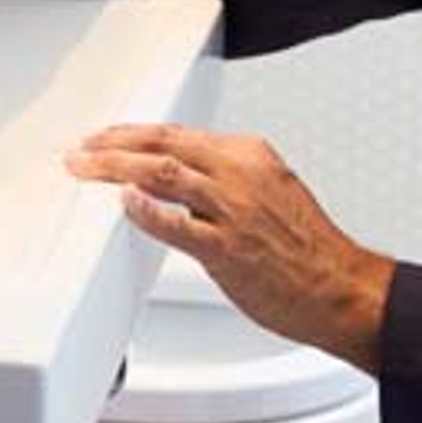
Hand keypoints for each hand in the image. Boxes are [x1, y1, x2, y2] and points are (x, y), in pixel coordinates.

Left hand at [64, 124, 391, 372]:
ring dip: (114, 168)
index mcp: (251, 155)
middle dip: (114, 143)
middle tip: (81, 149)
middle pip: (163, 144)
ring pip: (162, 174)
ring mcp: (234, 210)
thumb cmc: (309, 250)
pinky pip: (178, 224)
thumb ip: (228, 182)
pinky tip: (126, 204)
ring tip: (85, 169)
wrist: (340, 288)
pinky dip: (147, 210)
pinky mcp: (228, 249)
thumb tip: (181, 184)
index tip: (107, 138)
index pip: (179, 134)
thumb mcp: (272, 192)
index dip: (135, 134)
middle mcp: (241, 174)